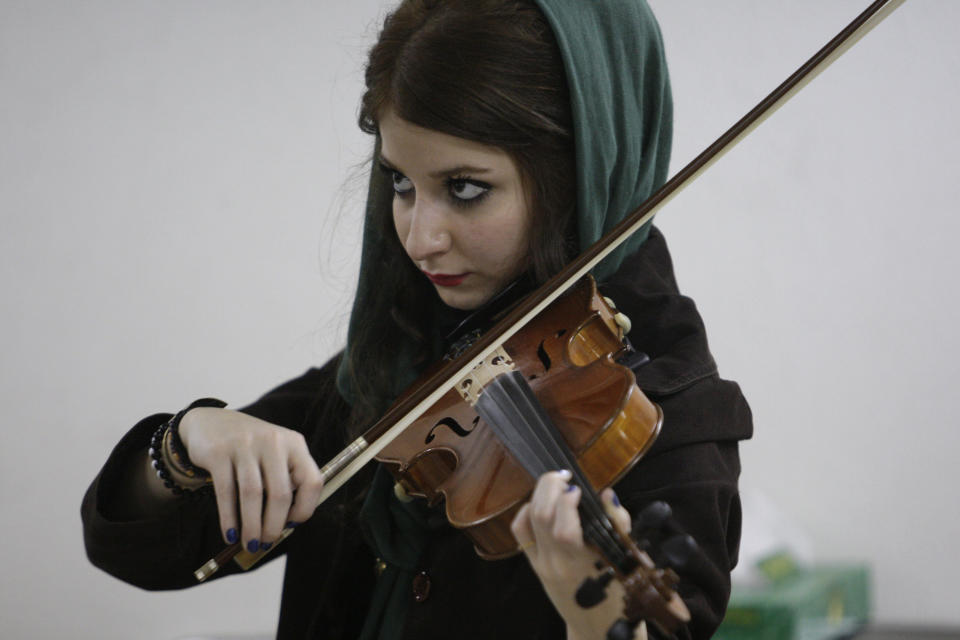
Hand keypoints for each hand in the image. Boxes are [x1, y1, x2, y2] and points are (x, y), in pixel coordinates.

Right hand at [178, 408, 323, 551]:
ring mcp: (246, 445)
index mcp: (295, 444)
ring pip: (252, 494)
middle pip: (280, 493)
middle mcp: (274, 442)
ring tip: (250, 544)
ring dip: (252, 526)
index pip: (312, 481)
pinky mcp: (219, 452)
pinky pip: (226, 492)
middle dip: (274, 525)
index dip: (305, 508)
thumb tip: (286, 527)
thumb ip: (285, 483)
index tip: (291, 525)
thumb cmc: (251, 450)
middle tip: (266, 543)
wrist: (210, 423)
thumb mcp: (276, 456)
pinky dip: (229, 518)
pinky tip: (231, 534)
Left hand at [511, 471, 640, 639]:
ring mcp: (542, 565)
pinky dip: (526, 511)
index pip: (564, 528)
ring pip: (528, 520)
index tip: (579, 487)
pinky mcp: (535, 566)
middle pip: (541, 516)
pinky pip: (521, 533)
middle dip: (550, 486)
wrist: (599, 632)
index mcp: (584, 565)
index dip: (568, 501)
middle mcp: (557, 564)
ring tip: (555, 483)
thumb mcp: (629, 563)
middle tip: (565, 476)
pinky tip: (541, 503)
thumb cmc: (621, 597)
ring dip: (539, 494)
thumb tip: (607, 494)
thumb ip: (618, 525)